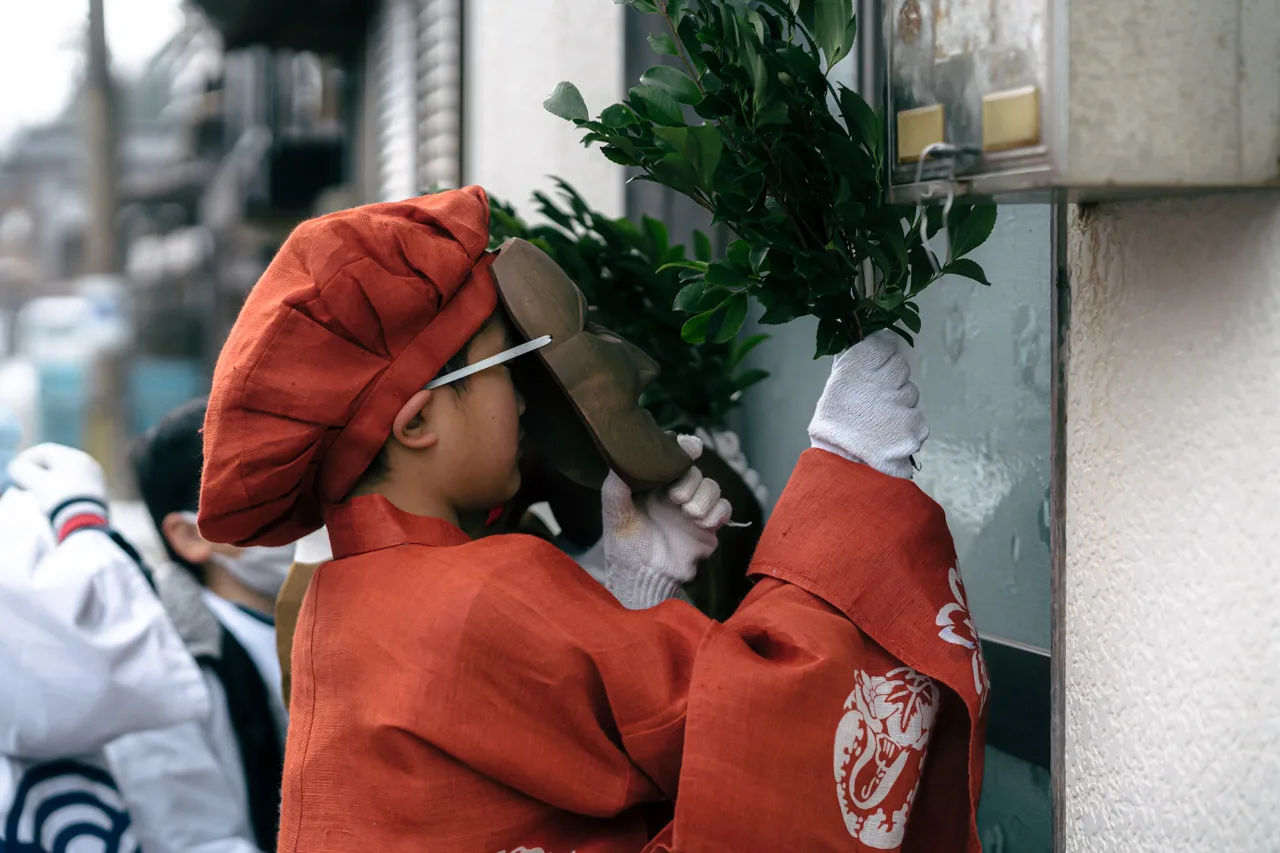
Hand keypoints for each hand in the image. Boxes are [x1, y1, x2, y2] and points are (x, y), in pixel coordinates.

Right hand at [8, 443, 108, 538]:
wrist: (87, 521)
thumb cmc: (59, 498)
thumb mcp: (36, 483)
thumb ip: (22, 470)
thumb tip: (18, 466)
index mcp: (73, 456)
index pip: (44, 451)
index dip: (26, 460)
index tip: (16, 473)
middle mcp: (87, 462)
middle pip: (56, 462)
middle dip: (37, 471)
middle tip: (25, 484)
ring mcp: (95, 476)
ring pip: (66, 473)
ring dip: (50, 480)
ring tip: (39, 493)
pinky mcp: (99, 491)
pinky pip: (76, 484)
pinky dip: (63, 488)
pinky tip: (57, 499)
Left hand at [601, 435, 731, 608]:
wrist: (644, 579)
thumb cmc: (625, 546)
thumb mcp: (614, 513)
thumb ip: (617, 485)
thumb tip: (623, 457)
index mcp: (654, 484)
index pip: (673, 457)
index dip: (683, 448)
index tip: (690, 447)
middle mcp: (675, 493)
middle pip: (695, 470)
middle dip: (690, 481)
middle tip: (677, 498)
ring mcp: (693, 509)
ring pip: (712, 487)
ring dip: (705, 496)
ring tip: (689, 513)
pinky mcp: (708, 527)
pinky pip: (724, 509)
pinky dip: (718, 512)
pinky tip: (702, 523)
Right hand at [808, 329, 928, 478]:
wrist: (842, 467)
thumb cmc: (835, 426)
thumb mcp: (836, 386)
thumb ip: (855, 362)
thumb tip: (874, 337)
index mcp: (856, 367)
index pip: (884, 342)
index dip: (882, 354)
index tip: (877, 365)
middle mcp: (881, 380)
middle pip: (900, 368)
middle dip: (891, 382)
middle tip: (874, 403)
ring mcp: (901, 404)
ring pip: (910, 394)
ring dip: (900, 405)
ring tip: (879, 423)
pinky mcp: (915, 426)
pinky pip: (917, 418)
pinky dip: (906, 427)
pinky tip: (889, 436)